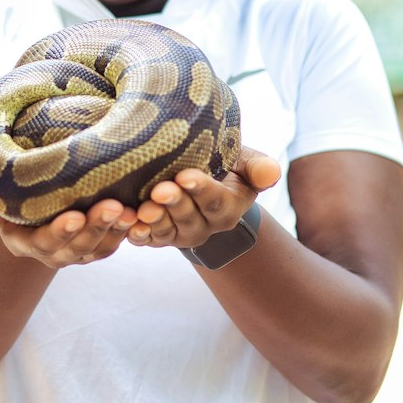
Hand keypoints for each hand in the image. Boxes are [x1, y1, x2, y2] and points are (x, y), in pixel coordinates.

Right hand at [0, 183, 137, 266]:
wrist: (32, 205)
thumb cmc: (10, 194)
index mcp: (25, 242)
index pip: (44, 242)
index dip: (60, 232)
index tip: (74, 216)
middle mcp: (52, 253)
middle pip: (77, 247)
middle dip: (96, 227)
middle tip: (113, 206)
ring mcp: (77, 251)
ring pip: (99, 247)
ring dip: (115, 230)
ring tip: (130, 210)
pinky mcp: (97, 244)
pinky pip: (113, 243)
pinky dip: (127, 232)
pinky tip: (139, 212)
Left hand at [126, 147, 281, 249]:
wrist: (201, 179)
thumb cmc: (222, 164)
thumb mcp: (242, 161)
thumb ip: (257, 167)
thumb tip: (273, 172)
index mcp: (228, 207)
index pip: (216, 200)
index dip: (201, 190)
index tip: (186, 175)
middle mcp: (205, 225)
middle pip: (190, 217)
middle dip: (175, 204)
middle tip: (160, 190)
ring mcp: (180, 233)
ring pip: (168, 231)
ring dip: (155, 221)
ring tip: (144, 209)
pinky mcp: (158, 236)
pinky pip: (148, 240)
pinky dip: (139, 235)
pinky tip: (130, 227)